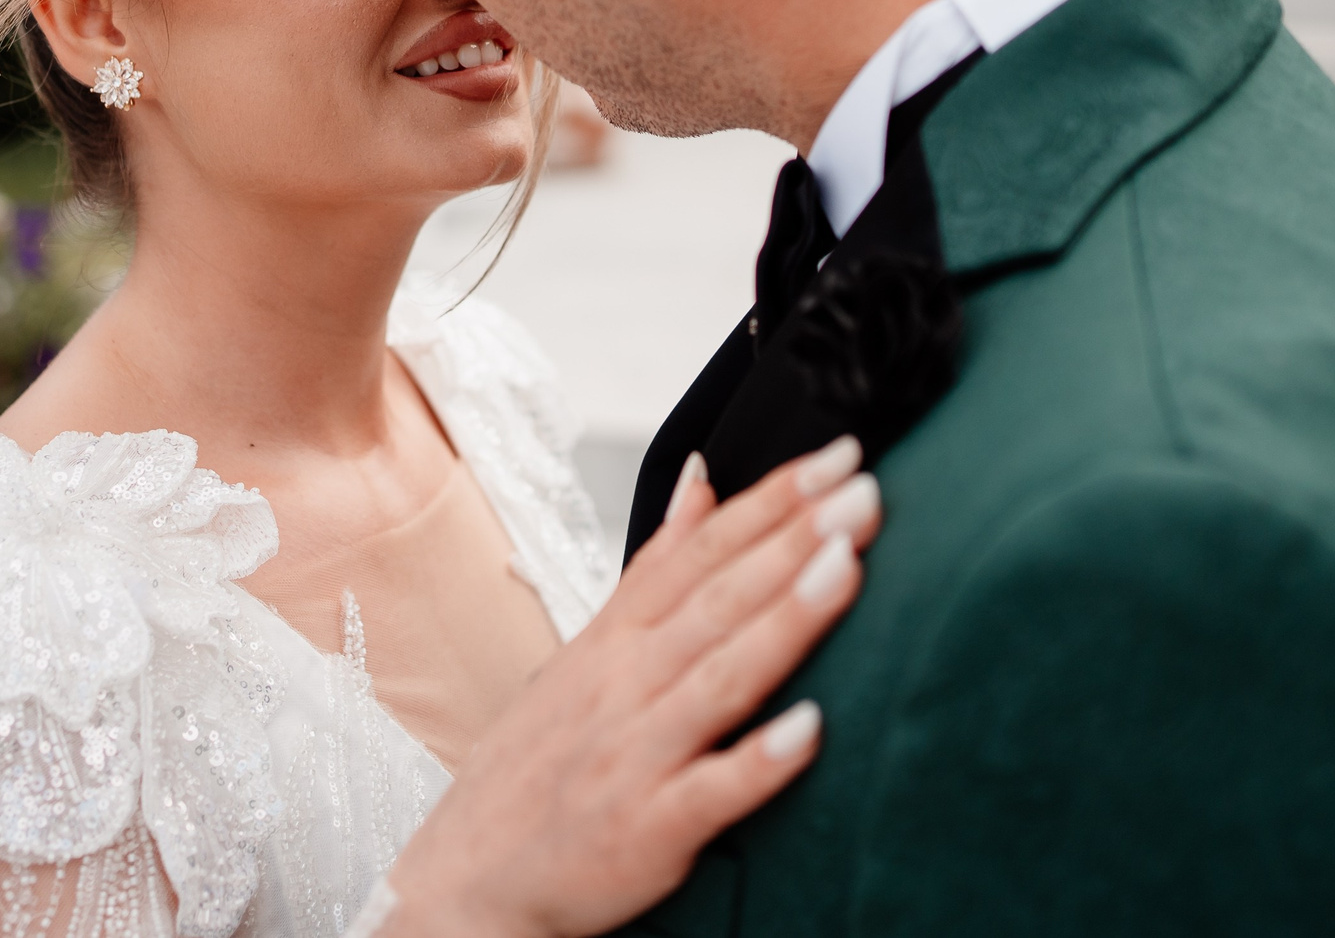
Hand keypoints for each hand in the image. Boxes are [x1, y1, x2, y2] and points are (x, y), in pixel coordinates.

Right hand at [378, 436, 881, 937]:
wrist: (469, 877)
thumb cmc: (538, 763)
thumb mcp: (588, 648)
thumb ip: (655, 565)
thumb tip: (701, 478)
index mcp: (618, 638)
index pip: (699, 550)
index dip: (768, 500)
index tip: (835, 456)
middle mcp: (628, 684)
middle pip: (718, 597)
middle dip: (794, 539)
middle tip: (865, 489)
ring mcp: (637, 754)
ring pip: (720, 677)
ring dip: (785, 620)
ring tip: (847, 568)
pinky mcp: (648, 829)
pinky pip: (710, 791)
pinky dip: (757, 760)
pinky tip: (810, 730)